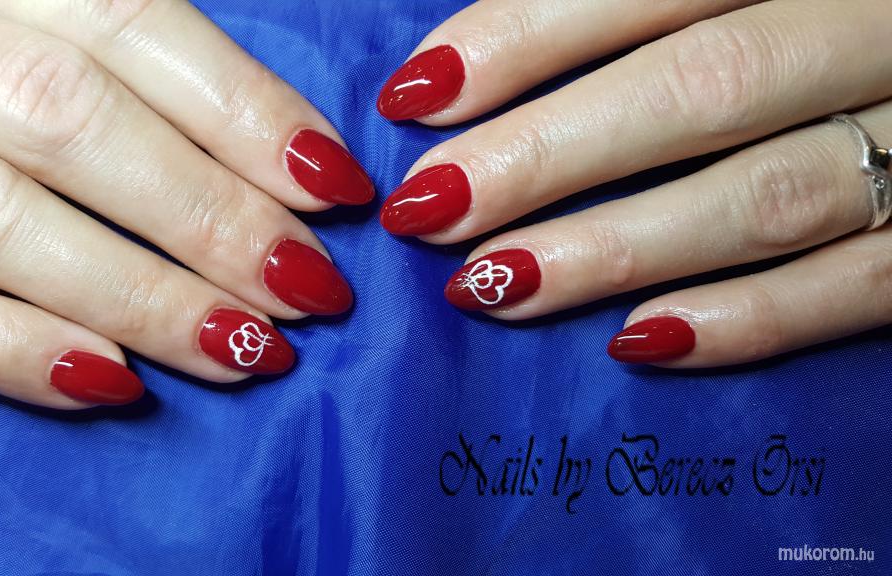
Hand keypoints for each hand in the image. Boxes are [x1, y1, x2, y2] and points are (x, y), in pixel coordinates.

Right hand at [0, 0, 372, 407]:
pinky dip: (9, 348)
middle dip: (209, 217)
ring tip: (247, 348)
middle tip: (310, 287)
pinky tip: (113, 382)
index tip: (333, 183)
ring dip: (139, 297)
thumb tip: (266, 142)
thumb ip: (103, 40)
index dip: (242, 109)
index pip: (128, 21)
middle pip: (71, 122)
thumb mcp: (8, 4)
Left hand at [377, 0, 891, 367]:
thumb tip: (481, 64)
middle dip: (545, 155)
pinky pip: (858, 287)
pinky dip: (748, 320)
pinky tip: (637, 339)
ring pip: (763, 196)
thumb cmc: (822, 22)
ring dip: (615, 248)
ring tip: (495, 282)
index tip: (419, 96)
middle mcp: (874, 30)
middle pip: (698, 89)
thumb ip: (644, 11)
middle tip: (429, 207)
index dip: (524, 38)